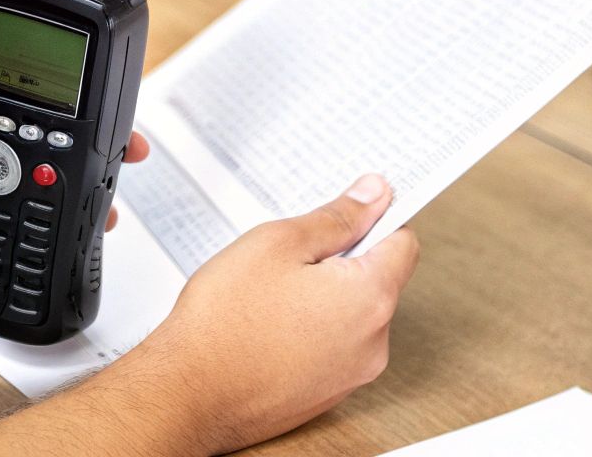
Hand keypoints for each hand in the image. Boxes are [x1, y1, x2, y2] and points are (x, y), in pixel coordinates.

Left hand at [0, 40, 149, 245]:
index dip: (35, 57)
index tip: (72, 66)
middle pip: (27, 103)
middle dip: (76, 112)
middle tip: (117, 127)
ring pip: (30, 147)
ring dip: (71, 157)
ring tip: (115, 166)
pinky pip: (13, 191)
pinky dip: (44, 198)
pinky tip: (73, 208)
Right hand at [107, 175, 419, 454]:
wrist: (188, 393)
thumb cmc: (224, 321)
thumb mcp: (278, 243)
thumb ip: (335, 218)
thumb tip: (375, 196)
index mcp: (370, 298)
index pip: (403, 242)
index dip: (376, 219)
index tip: (350, 209)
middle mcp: (373, 343)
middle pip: (378, 281)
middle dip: (341, 260)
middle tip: (290, 255)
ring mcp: (351, 375)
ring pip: (352, 315)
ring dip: (324, 297)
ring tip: (272, 294)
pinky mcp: (327, 395)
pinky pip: (333, 348)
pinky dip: (311, 330)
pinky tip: (269, 325)